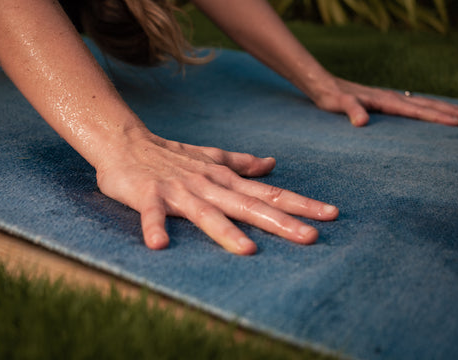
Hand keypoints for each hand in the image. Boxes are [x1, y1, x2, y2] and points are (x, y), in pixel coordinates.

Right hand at [95, 130, 338, 254]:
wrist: (126, 141)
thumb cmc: (169, 153)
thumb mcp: (210, 157)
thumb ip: (240, 163)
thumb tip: (271, 163)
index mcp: (224, 178)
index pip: (268, 192)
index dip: (299, 204)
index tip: (331, 214)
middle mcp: (207, 184)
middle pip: (248, 205)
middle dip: (280, 222)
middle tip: (311, 237)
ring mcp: (178, 190)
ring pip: (207, 212)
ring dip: (225, 231)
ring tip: (248, 250)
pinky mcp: (149, 194)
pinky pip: (152, 214)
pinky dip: (155, 227)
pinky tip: (159, 246)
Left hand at [312, 77, 457, 126]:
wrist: (324, 86)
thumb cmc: (332, 97)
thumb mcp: (340, 105)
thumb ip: (352, 111)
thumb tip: (361, 123)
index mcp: (387, 101)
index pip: (418, 110)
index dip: (438, 117)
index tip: (457, 122)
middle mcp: (392, 98)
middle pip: (426, 105)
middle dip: (448, 112)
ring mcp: (389, 98)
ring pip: (421, 103)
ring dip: (440, 109)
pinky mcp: (383, 101)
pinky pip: (411, 105)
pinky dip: (426, 108)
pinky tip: (428, 112)